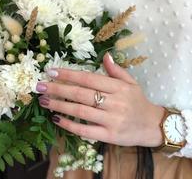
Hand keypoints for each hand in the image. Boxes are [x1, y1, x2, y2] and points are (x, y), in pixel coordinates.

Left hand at [36, 53, 164, 146]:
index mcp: (118, 87)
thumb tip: (105, 56)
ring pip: (80, 111)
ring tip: (44, 101)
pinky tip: (57, 119)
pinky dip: (69, 125)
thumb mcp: (131, 83)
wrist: (151, 125)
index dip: (69, 75)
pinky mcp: (109, 136)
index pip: (89, 78)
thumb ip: (117, 70)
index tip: (52, 72)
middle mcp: (114, 102)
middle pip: (81, 94)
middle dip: (58, 89)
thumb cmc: (138, 102)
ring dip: (60, 105)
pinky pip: (85, 130)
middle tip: (40, 86)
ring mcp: (111, 120)